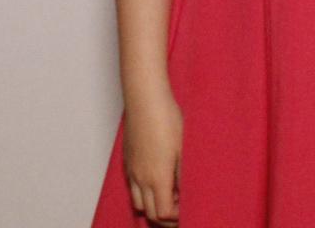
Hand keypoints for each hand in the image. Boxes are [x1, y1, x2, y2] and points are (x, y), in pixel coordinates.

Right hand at [123, 85, 181, 223]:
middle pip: (150, 213)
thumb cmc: (167, 119)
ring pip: (139, 203)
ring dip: (153, 204)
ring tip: (169, 192)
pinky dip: (144, 192)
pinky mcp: (128, 160)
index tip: (187, 206)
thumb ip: (183, 175)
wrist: (146, 98)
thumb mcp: (183, 148)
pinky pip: (133, 187)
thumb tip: (185, 193)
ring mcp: (132, 170)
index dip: (176, 216)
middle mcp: (141, 178)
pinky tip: (157, 177)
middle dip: (165, 216)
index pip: (163, 214)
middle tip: (180, 206)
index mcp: (157, 177)